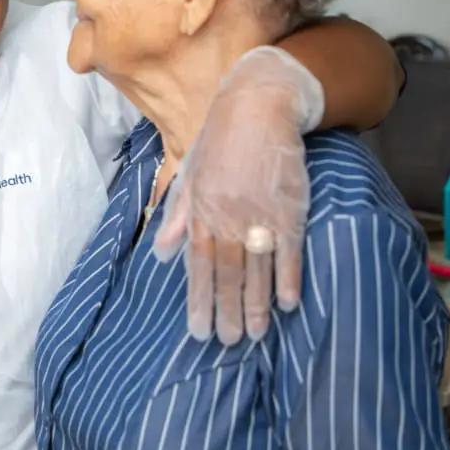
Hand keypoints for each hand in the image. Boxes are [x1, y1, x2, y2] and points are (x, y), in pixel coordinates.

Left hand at [153, 46, 322, 345]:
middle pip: (227, 274)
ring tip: (254, 335)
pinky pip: (289, 252)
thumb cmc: (219, 141)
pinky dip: (288, 279)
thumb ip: (176, 214)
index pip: (197, 264)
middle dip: (226, 311)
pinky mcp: (288, 208)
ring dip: (256, 305)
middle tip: (227, 342)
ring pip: (256, 270)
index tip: (198, 330)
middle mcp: (226, 216)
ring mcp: (259, 214)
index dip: (198, 299)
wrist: (257, 108)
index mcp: (200, 209)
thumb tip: (161, 253)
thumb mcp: (189, 172)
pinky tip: (286, 305)